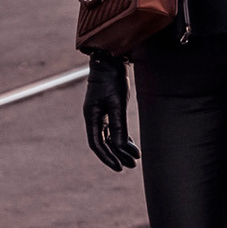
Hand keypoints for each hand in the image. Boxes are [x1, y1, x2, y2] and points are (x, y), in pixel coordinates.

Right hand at [84, 53, 137, 172]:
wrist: (111, 59)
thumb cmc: (112, 79)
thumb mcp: (117, 103)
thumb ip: (118, 126)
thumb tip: (119, 147)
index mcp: (91, 117)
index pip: (97, 144)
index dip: (107, 157)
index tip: (119, 167)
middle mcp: (94, 118)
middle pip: (105, 143)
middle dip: (118, 155)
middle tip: (132, 166)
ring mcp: (101, 114)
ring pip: (110, 137)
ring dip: (122, 148)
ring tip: (135, 159)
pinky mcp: (109, 109)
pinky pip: (115, 129)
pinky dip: (123, 138)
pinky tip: (132, 146)